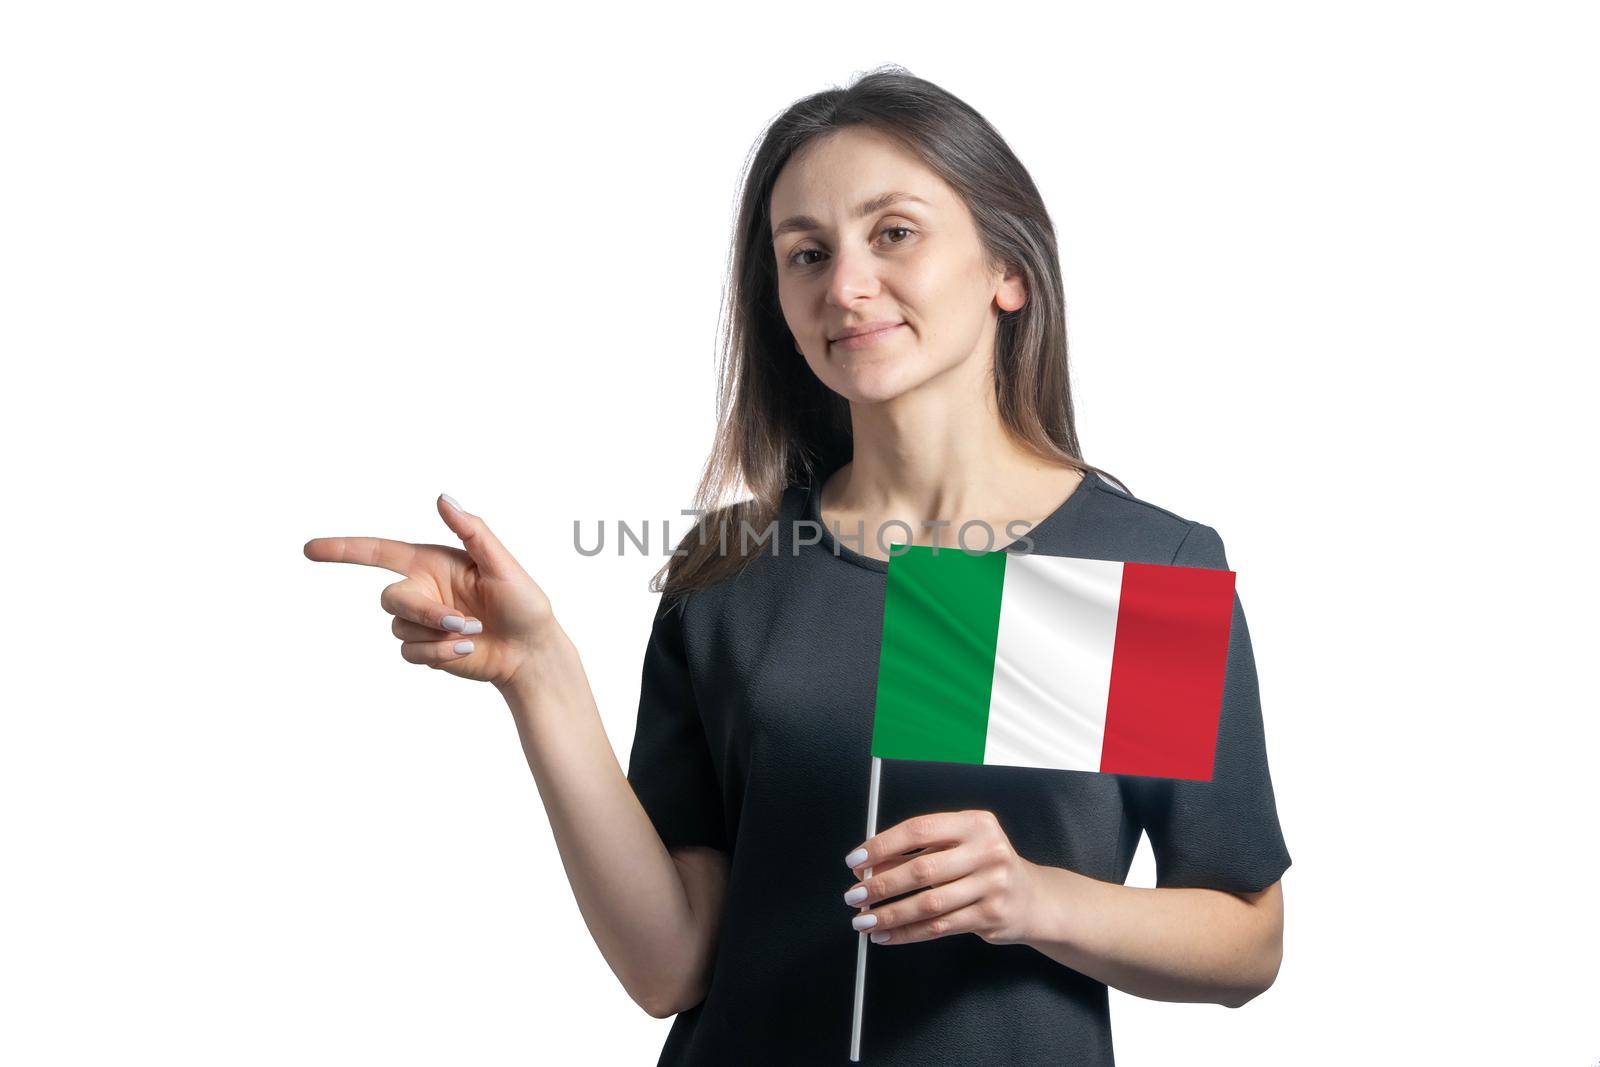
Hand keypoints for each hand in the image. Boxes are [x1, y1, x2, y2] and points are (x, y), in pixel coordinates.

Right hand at [304, 494, 558, 691]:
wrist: (531, 652)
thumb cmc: (524, 604)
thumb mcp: (502, 564)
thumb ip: (472, 530)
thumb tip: (442, 498)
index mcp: (432, 563)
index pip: (378, 552)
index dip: (343, 549)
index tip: (310, 550)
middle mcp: (422, 589)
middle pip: (390, 598)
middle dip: (425, 612)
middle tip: (464, 623)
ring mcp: (421, 621)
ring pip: (399, 627)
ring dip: (436, 635)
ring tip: (472, 635)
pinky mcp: (424, 648)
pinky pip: (409, 651)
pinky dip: (437, 653)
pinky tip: (465, 652)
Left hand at [841, 809, 1041, 946]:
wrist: (1033, 898)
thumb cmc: (985, 867)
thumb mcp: (957, 848)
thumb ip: (916, 854)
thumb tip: (867, 867)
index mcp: (975, 823)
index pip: (920, 830)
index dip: (883, 845)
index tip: (856, 859)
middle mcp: (987, 851)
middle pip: (922, 869)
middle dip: (880, 885)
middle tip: (854, 895)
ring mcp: (992, 885)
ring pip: (928, 904)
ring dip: (889, 915)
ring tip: (863, 920)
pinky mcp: (991, 916)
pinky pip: (939, 927)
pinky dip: (907, 933)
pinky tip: (887, 935)